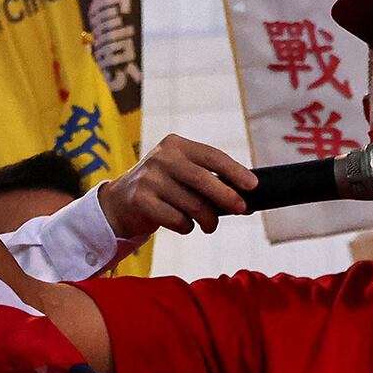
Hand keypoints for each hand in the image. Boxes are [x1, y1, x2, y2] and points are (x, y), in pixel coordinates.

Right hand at [96, 134, 257, 236]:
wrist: (119, 202)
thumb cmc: (163, 188)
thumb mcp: (182, 172)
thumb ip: (208, 179)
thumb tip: (246, 197)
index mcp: (176, 145)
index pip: (212, 156)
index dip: (235, 171)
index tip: (253, 185)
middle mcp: (161, 158)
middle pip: (204, 180)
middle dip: (227, 198)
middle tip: (241, 209)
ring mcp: (149, 179)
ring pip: (193, 206)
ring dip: (208, 220)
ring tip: (208, 224)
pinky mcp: (141, 201)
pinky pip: (178, 220)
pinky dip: (187, 227)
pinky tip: (182, 222)